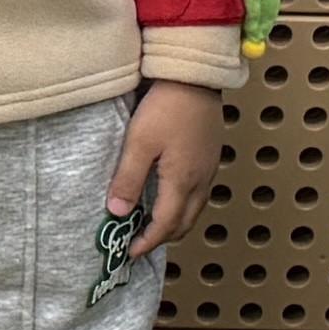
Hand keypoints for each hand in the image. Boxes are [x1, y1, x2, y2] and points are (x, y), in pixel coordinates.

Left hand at [112, 82, 225, 255]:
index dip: (148, 242)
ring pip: (195, 210)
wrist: (196, 76)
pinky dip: (183, 206)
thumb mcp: (139, 142)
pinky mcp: (211, 156)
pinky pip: (199, 194)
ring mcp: (209, 169)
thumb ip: (128, 179)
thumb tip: (117, 213)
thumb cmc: (166, 106)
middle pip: (185, 224)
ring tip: (152, 224)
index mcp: (183, 181)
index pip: (166, 225)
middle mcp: (201, 180)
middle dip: (163, 238)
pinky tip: (169, 197)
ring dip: (175, 223)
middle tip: (140, 242)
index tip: (130, 252)